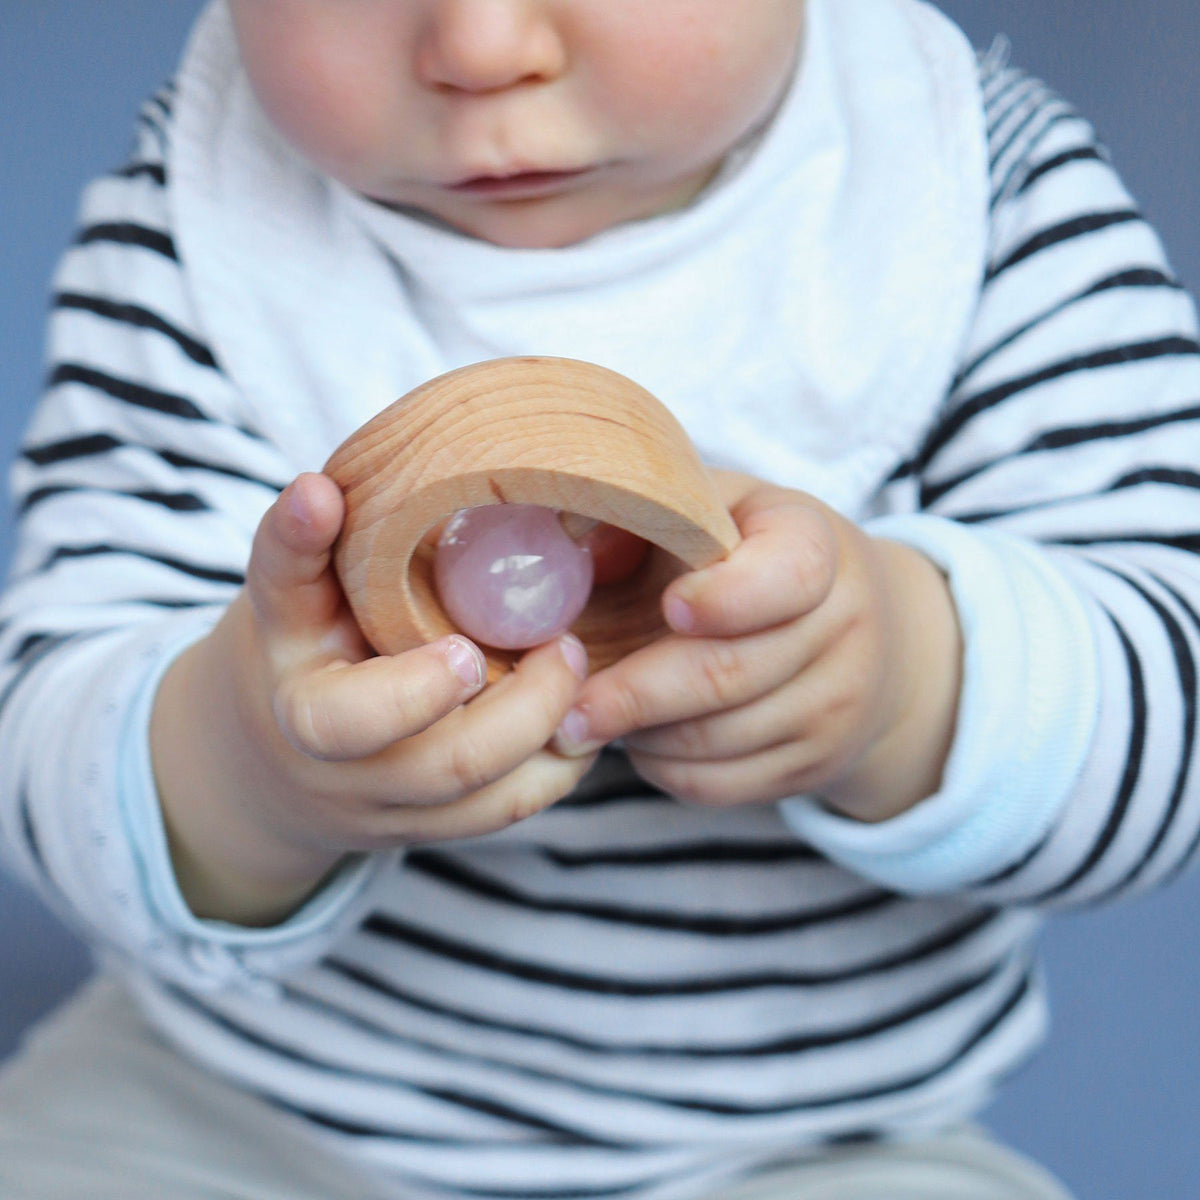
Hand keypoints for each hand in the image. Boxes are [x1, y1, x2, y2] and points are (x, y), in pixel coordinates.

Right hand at [151, 473, 594, 924]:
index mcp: (303, 717)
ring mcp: (397, 812)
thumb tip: (317, 489)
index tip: (467, 649)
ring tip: (575, 667)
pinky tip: (576, 710)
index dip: (419, 690)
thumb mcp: (280, 603)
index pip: (348, 720)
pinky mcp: (437, 830)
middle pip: (449, 765)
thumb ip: (297, 551)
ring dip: (552, 733)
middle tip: (563, 644)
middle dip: (524, 706)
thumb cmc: (293, 651)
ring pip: (493, 799)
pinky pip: (512, 811)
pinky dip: (559, 764)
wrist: (270, 761)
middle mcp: (349, 780)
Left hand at [553, 473, 961, 822]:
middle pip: (729, 674)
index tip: (669, 606)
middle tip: (567, 709)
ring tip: (589, 719)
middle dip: (635, 695)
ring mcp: (836, 703)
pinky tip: (638, 738)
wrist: (860, 635)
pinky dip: (663, 767)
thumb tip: (567, 532)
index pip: (788, 575)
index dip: (725, 598)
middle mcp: (843, 624)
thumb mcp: (714, 511)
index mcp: (815, 544)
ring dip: (640, 734)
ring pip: (717, 739)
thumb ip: (647, 510)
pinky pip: (721, 783)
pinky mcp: (816, 764)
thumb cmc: (749, 559)